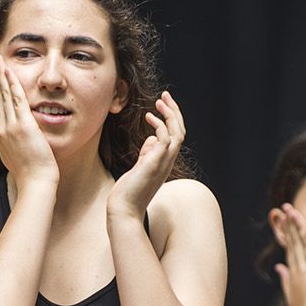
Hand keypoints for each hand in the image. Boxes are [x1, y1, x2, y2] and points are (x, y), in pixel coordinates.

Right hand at [0, 51, 56, 189]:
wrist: (35, 183)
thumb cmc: (28, 172)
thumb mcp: (11, 152)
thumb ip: (4, 136)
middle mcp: (1, 127)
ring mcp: (10, 125)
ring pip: (2, 93)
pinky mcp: (22, 125)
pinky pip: (16, 99)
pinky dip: (11, 83)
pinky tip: (7, 70)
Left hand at [108, 90, 185, 218]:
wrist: (124, 210)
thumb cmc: (129, 191)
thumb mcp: (140, 167)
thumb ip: (147, 153)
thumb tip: (150, 139)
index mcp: (166, 162)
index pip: (176, 136)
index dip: (172, 119)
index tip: (162, 105)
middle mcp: (168, 162)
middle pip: (180, 131)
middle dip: (174, 111)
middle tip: (165, 95)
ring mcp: (163, 163)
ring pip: (177, 133)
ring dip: (170, 114)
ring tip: (158, 102)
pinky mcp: (154, 163)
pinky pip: (164, 139)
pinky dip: (159, 125)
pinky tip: (148, 117)